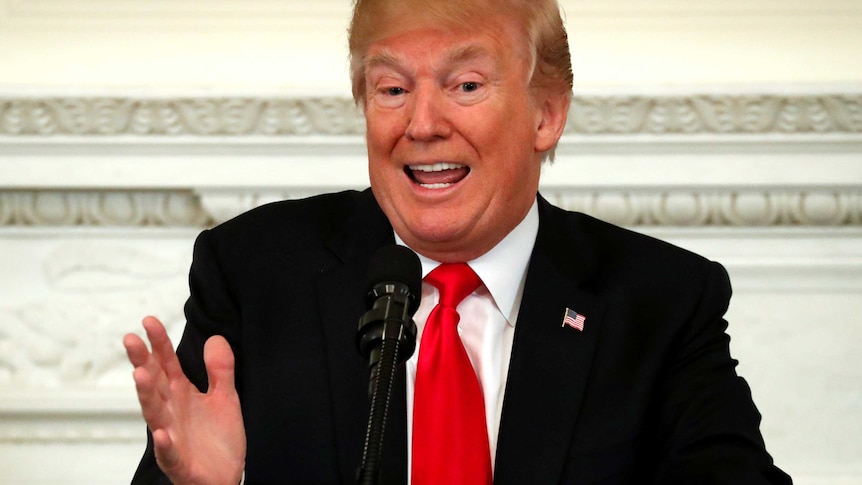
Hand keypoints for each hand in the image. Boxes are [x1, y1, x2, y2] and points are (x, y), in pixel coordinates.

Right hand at [124, 316, 245, 484]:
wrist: (227, 477)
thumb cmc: (218, 439)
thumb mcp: (225, 398)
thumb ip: (220, 369)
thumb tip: (214, 337)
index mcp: (181, 395)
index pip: (166, 364)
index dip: (159, 343)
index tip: (149, 321)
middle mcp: (171, 412)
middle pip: (154, 383)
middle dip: (143, 362)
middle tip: (131, 340)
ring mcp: (172, 437)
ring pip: (155, 414)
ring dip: (146, 395)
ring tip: (141, 374)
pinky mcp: (179, 461)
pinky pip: (169, 452)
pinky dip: (164, 443)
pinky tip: (161, 432)